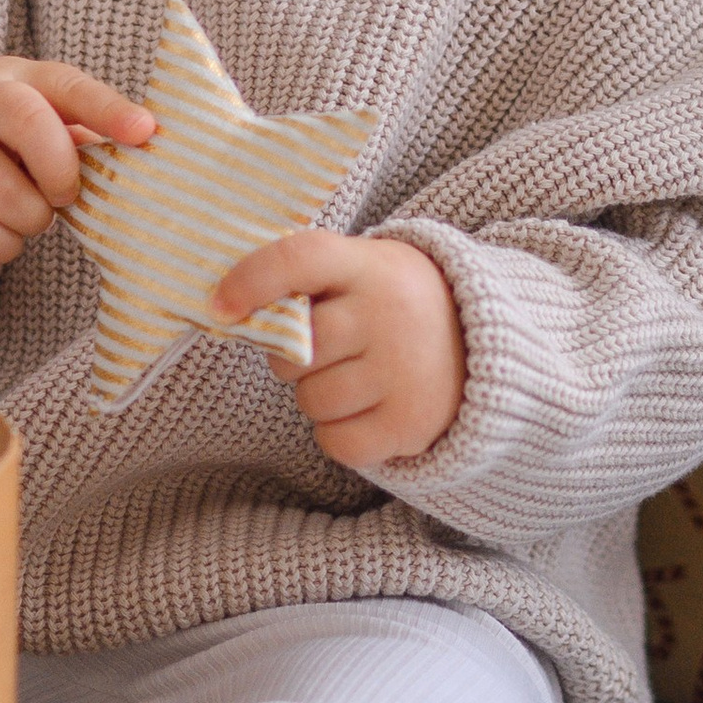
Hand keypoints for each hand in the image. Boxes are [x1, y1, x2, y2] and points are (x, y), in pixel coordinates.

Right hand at [0, 58, 155, 267]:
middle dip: (59, 170)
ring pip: (3, 192)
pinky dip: (2, 245)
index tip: (145, 132)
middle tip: (64, 195)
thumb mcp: (36, 117)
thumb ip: (83, 130)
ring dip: (31, 219)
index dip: (108, 109)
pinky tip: (0, 230)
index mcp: (17, 80)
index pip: (69, 86)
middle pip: (27, 124)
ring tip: (30, 213)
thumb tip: (147, 149)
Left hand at [216, 231, 466, 470]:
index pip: (299, 259)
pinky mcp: (412, 422)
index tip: (219, 307)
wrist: (483, 344)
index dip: (251, 281)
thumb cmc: (392, 304)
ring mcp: (405, 371)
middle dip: (293, 358)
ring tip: (355, 377)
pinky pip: (335, 442)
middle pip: (294, 350)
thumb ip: (305, 279)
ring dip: (317, 396)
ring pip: (311, 401)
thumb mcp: (361, 269)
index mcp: (368, 265)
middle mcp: (390, 314)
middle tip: (326, 349)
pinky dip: (338, 434)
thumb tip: (228, 308)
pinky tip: (366, 408)